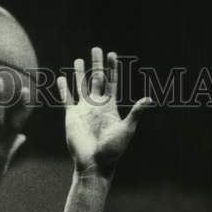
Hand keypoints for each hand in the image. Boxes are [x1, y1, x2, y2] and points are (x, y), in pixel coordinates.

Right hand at [57, 48, 151, 176]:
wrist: (94, 164)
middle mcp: (97, 105)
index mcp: (110, 106)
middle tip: (96, 48)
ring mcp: (84, 110)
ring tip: (78, 59)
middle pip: (97, 79)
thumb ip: (135, 113)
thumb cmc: (113, 150)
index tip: (113, 54)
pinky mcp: (71, 117)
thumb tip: (149, 99)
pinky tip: (61, 79)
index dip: (113, 68)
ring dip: (80, 73)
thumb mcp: (126, 130)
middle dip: (97, 64)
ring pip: (81, 86)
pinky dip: (64, 89)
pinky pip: (66, 99)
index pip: (112, 82)